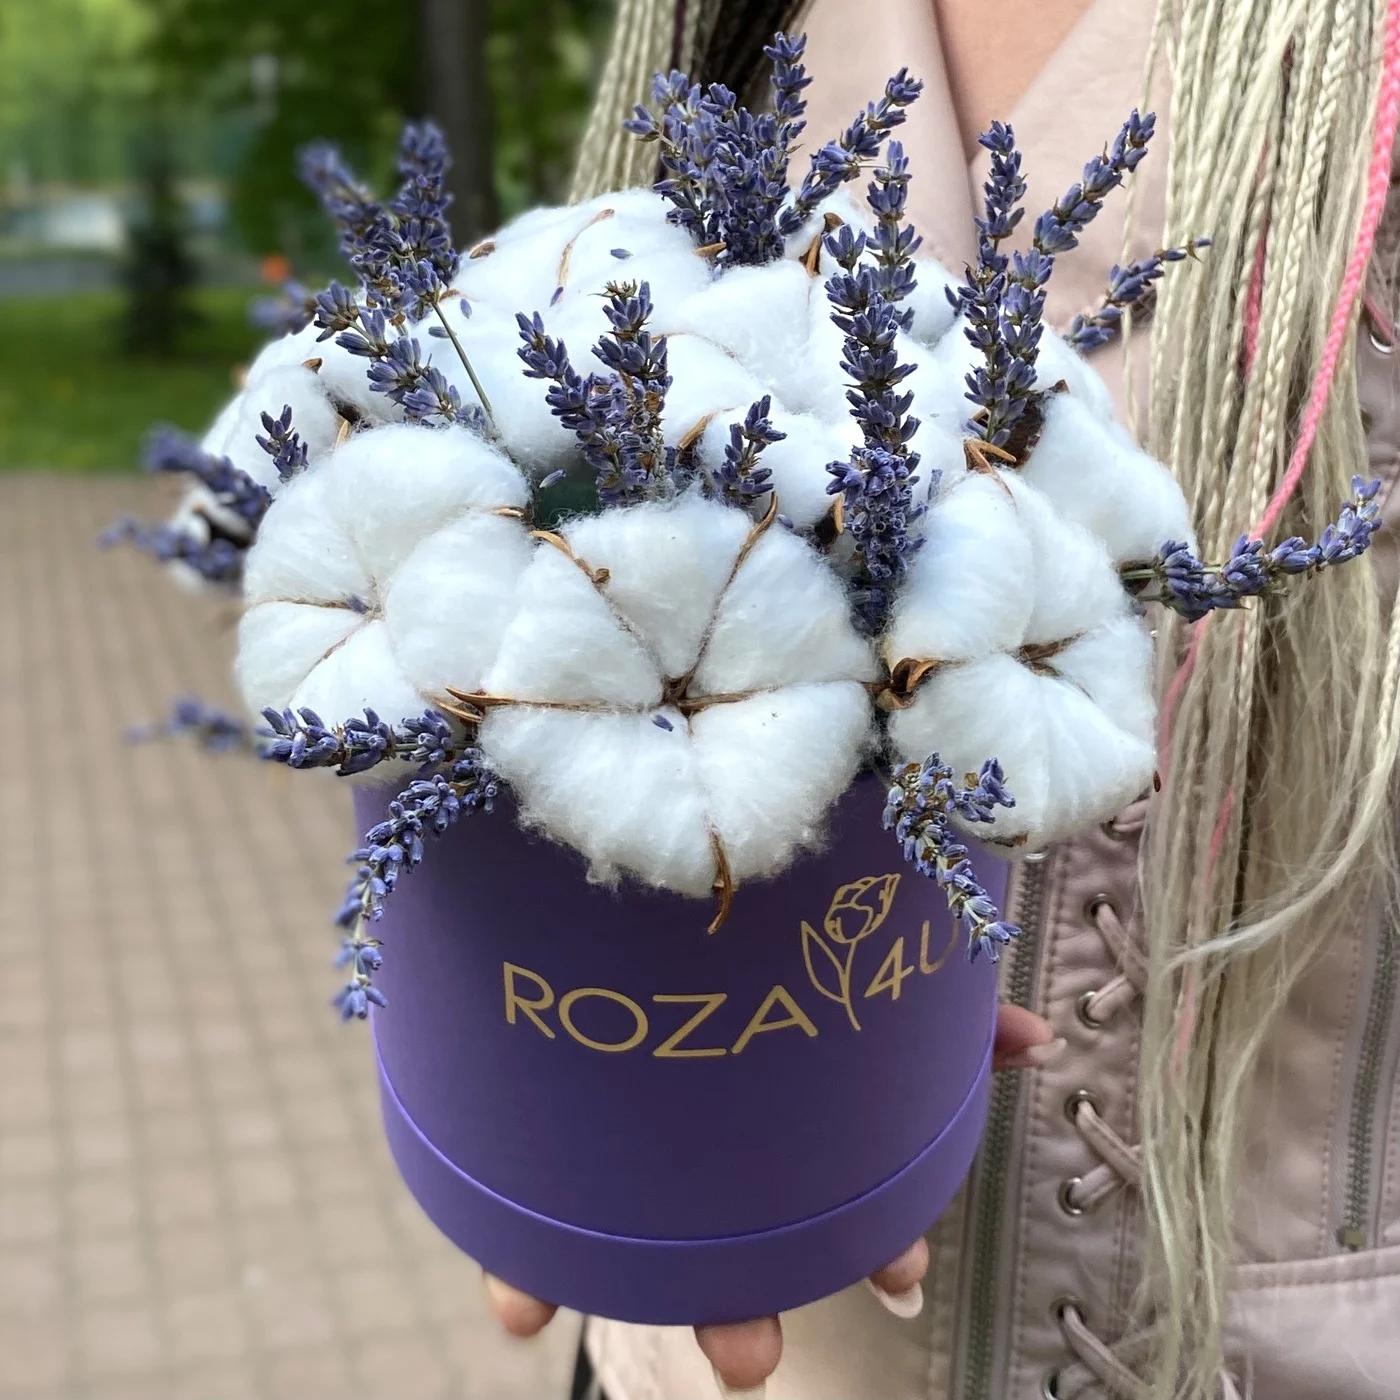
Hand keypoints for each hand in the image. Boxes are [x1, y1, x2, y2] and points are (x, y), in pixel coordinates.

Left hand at [484, 1004, 1061, 1396]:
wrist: (628, 893)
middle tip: (750, 1355)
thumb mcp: (857, 969)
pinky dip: (525, 1276)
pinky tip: (522, 1310)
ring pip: (636, 1257)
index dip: (873, 1242)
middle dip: (744, 1314)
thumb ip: (941, 1014)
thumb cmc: (764, 954)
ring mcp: (630, 1162)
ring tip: (657, 1339)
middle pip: (728, 1251)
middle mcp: (711, 1159)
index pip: (836, 1203)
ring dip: (647, 1311)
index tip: (899, 1276)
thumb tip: (1038, 1039)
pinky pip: (526, 1226)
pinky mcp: (548, 1150)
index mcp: (785, 1130)